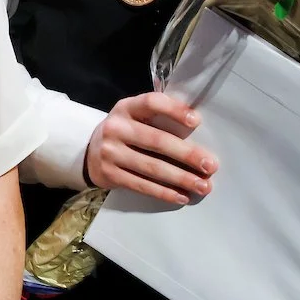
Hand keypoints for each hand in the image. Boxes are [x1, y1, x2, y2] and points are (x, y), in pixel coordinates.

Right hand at [85, 90, 215, 204]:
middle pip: (156, 141)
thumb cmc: (125, 133)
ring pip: (152, 167)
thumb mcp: (134, 117)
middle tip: (210, 166)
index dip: (174, 110)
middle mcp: (116, 128)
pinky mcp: (109, 174)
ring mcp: (110, 152)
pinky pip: (141, 185)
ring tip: (202, 186)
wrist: (89, 152)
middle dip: (187, 155)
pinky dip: (164, 192)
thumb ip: (158, 118)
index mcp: (126, 108)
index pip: (151, 103)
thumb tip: (199, 134)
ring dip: (181, 178)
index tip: (196, 121)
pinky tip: (181, 196)